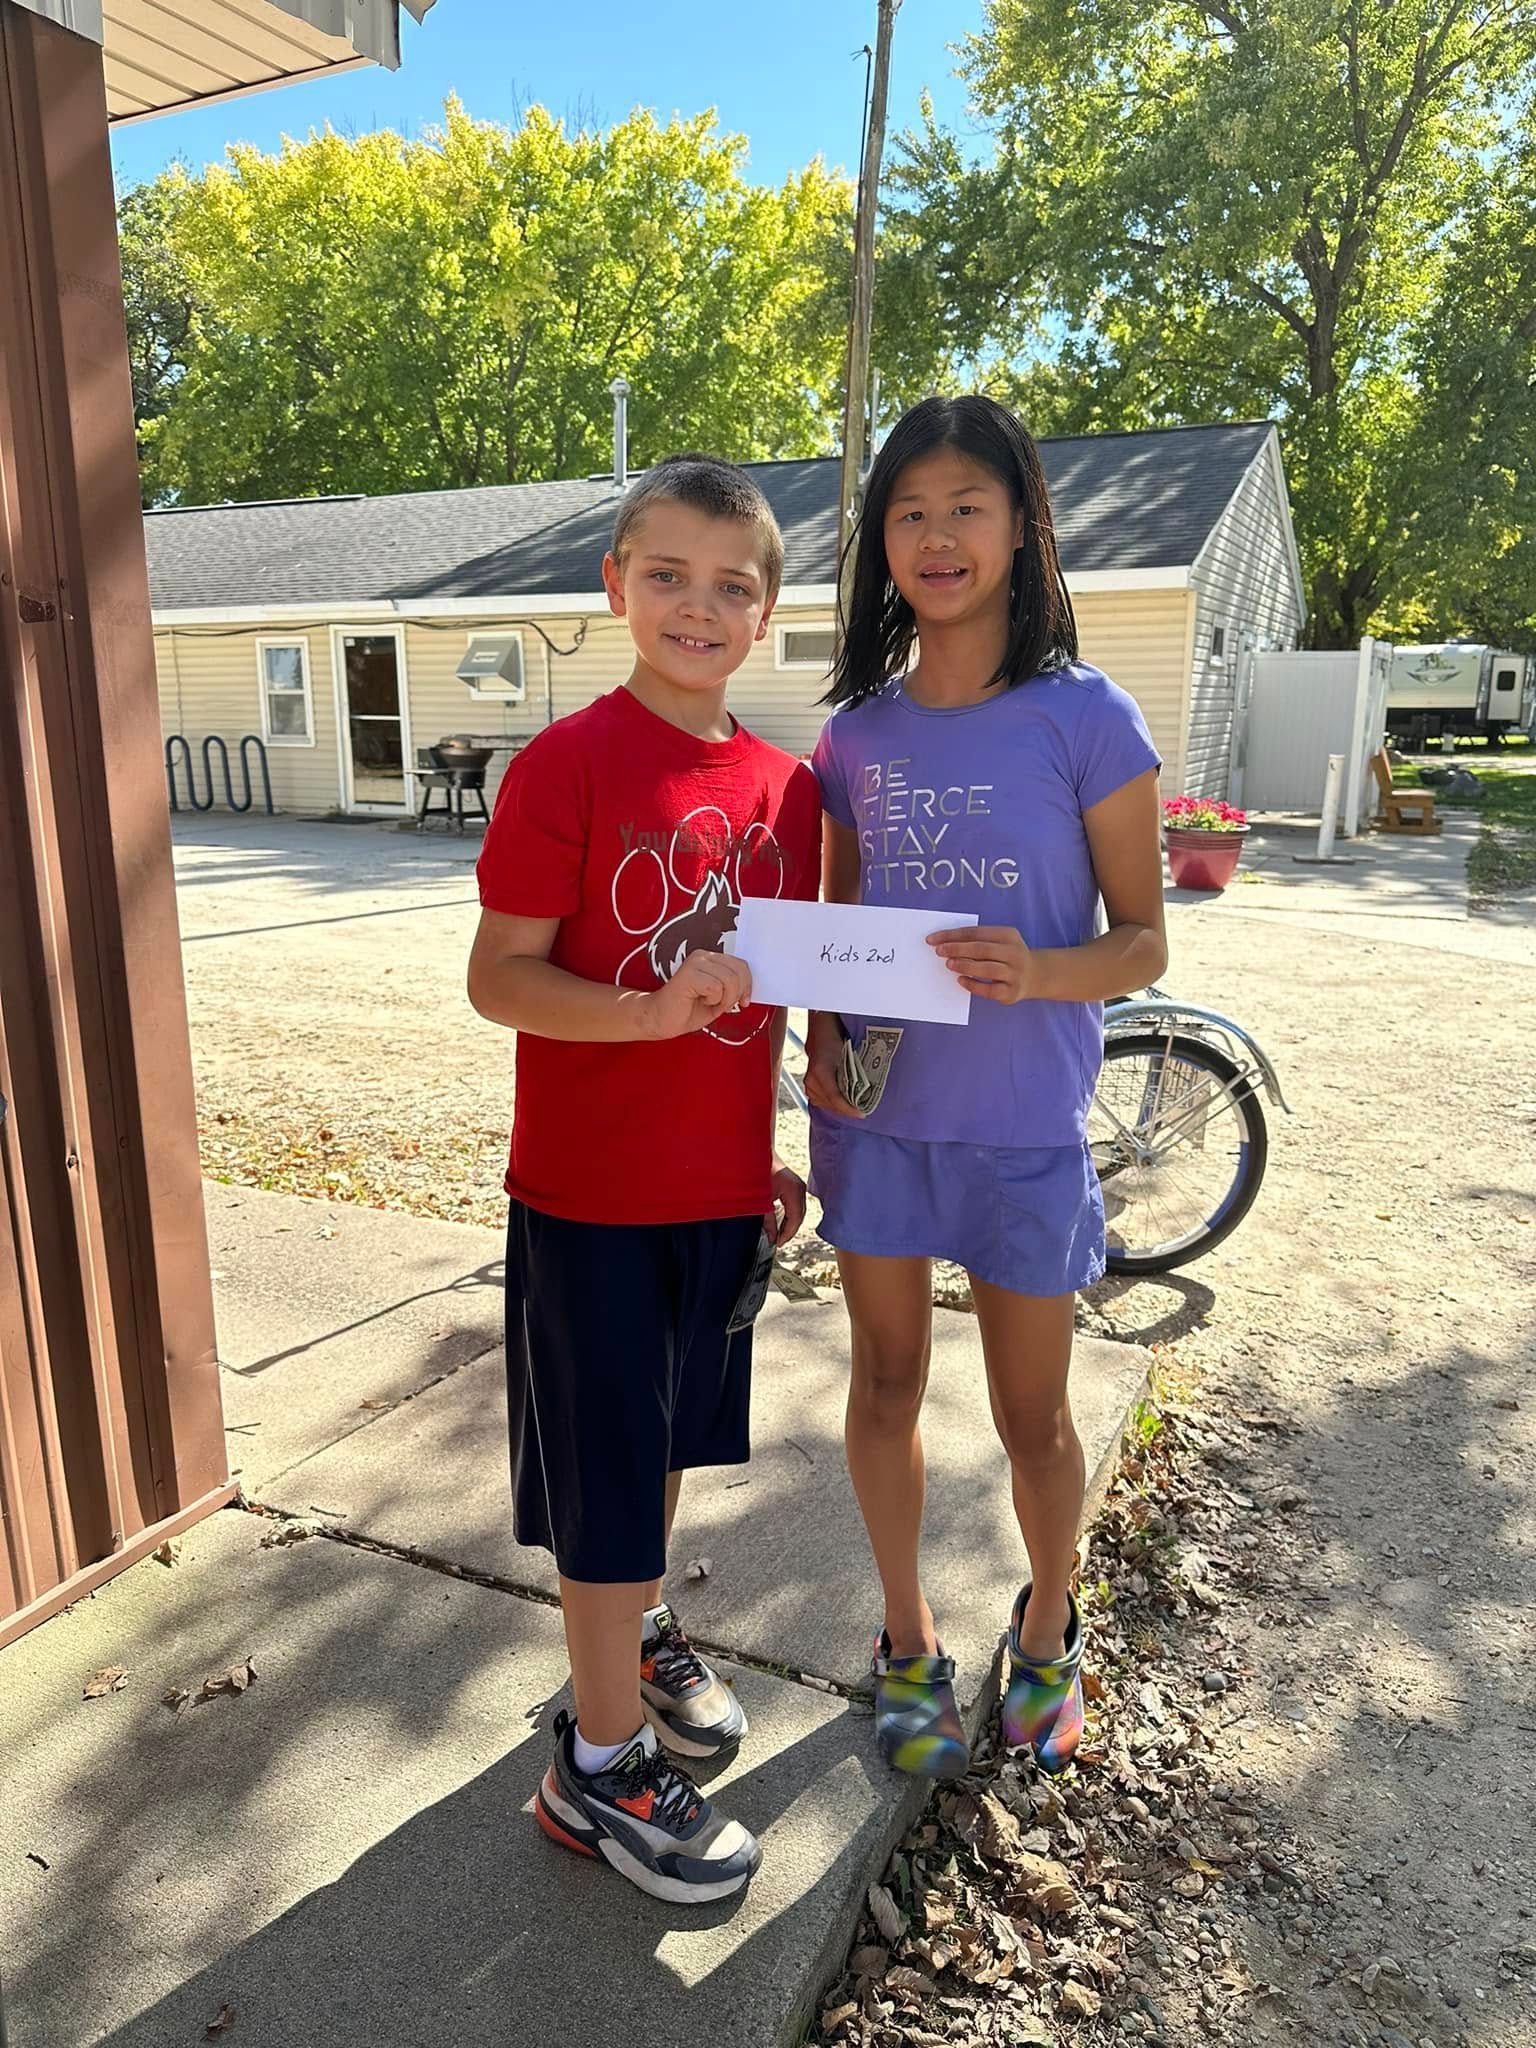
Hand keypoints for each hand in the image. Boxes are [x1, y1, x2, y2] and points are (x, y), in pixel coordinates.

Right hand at [638, 950, 752, 1039]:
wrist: (661, 1019)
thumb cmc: (689, 1010)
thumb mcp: (719, 998)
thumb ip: (734, 988)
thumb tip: (750, 988)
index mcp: (711, 959)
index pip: (741, 965)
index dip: (747, 985)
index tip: (743, 1001)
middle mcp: (703, 956)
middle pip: (739, 971)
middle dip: (736, 994)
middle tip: (723, 1005)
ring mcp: (695, 963)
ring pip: (729, 980)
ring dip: (724, 999)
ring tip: (710, 1003)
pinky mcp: (688, 974)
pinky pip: (716, 987)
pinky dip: (713, 1000)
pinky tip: (700, 1001)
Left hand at [766, 1156, 806, 1246]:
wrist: (756, 1151)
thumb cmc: (757, 1170)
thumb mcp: (761, 1199)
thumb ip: (767, 1220)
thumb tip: (771, 1236)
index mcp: (794, 1191)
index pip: (795, 1219)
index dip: (787, 1234)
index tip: (778, 1243)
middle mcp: (800, 1188)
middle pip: (799, 1216)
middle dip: (789, 1231)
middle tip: (778, 1242)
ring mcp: (799, 1186)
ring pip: (799, 1212)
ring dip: (790, 1224)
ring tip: (779, 1235)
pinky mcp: (795, 1186)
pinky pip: (796, 1205)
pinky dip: (790, 1216)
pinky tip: (781, 1223)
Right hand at [803, 1014, 858, 1115]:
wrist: (820, 1036)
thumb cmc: (835, 1042)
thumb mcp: (846, 1057)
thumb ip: (852, 1075)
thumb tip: (865, 1092)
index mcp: (820, 1072)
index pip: (835, 1098)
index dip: (848, 1109)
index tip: (861, 1114)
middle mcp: (811, 1080)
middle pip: (830, 1104)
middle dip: (847, 1109)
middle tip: (862, 1111)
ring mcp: (808, 1084)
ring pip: (826, 1104)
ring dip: (840, 1108)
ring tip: (854, 1107)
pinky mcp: (808, 1087)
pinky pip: (821, 1101)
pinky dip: (833, 1104)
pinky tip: (843, 1102)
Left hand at [928, 925, 1037, 1003]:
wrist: (1035, 975)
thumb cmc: (1006, 956)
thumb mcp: (999, 942)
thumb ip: (978, 941)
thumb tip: (946, 945)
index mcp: (1009, 935)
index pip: (976, 932)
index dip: (953, 935)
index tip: (933, 939)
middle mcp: (1015, 953)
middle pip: (981, 949)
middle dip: (957, 949)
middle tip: (939, 951)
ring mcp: (1015, 974)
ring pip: (986, 969)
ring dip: (965, 965)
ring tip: (948, 964)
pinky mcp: (1011, 993)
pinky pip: (989, 990)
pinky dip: (973, 985)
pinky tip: (960, 980)